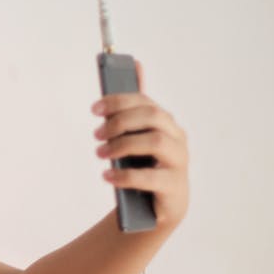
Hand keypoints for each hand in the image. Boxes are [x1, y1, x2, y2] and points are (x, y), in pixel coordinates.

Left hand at [90, 59, 188, 229]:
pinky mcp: (174, 187)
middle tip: (96, 134)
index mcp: (166, 123)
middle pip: (152, 117)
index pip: (145, 103)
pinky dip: (125, 175)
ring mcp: (179, 162)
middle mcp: (177, 138)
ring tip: (100, 153)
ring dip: (122, 144)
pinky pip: (151, 178)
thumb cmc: (143, 167)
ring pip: (155, 141)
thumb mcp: (135, 136)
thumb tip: (136, 64)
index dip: (119, 102)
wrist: (154, 210)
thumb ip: (134, 106)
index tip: (94, 109)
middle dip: (120, 122)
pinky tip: (107, 176)